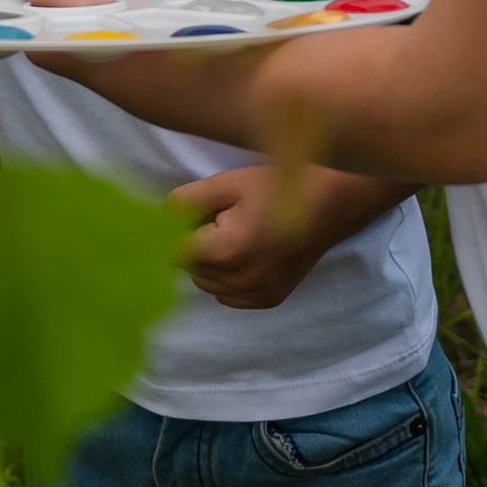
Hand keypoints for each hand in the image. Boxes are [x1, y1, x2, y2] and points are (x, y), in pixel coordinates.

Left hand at [174, 159, 389, 308]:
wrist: (330, 204)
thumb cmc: (276, 187)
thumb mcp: (226, 184)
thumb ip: (184, 203)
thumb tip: (156, 222)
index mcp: (226, 251)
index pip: (174, 253)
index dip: (180, 232)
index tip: (196, 216)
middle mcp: (241, 282)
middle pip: (190, 270)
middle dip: (197, 246)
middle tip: (223, 220)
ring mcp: (257, 295)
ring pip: (207, 284)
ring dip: (211, 264)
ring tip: (237, 235)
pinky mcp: (269, 301)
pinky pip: (229, 295)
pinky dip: (229, 278)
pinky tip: (249, 253)